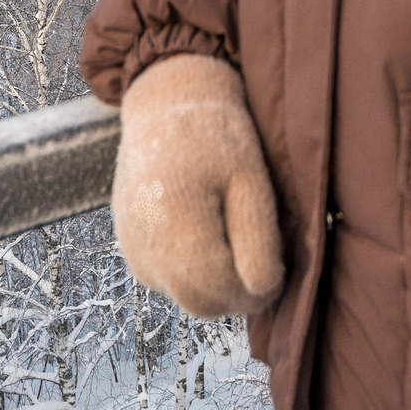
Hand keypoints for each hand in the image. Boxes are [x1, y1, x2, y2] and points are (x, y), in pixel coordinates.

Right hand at [111, 54, 285, 316]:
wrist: (165, 106)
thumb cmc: (216, 137)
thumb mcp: (251, 180)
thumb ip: (258, 240)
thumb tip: (262, 292)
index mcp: (175, 227)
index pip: (224, 289)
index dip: (260, 287)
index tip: (281, 265)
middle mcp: (145, 248)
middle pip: (203, 303)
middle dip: (239, 292)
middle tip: (264, 258)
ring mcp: (133, 251)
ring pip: (187, 296)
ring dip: (217, 284)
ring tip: (235, 235)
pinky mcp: (130, 249)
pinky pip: (170, 282)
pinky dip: (195, 272)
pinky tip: (209, 232)